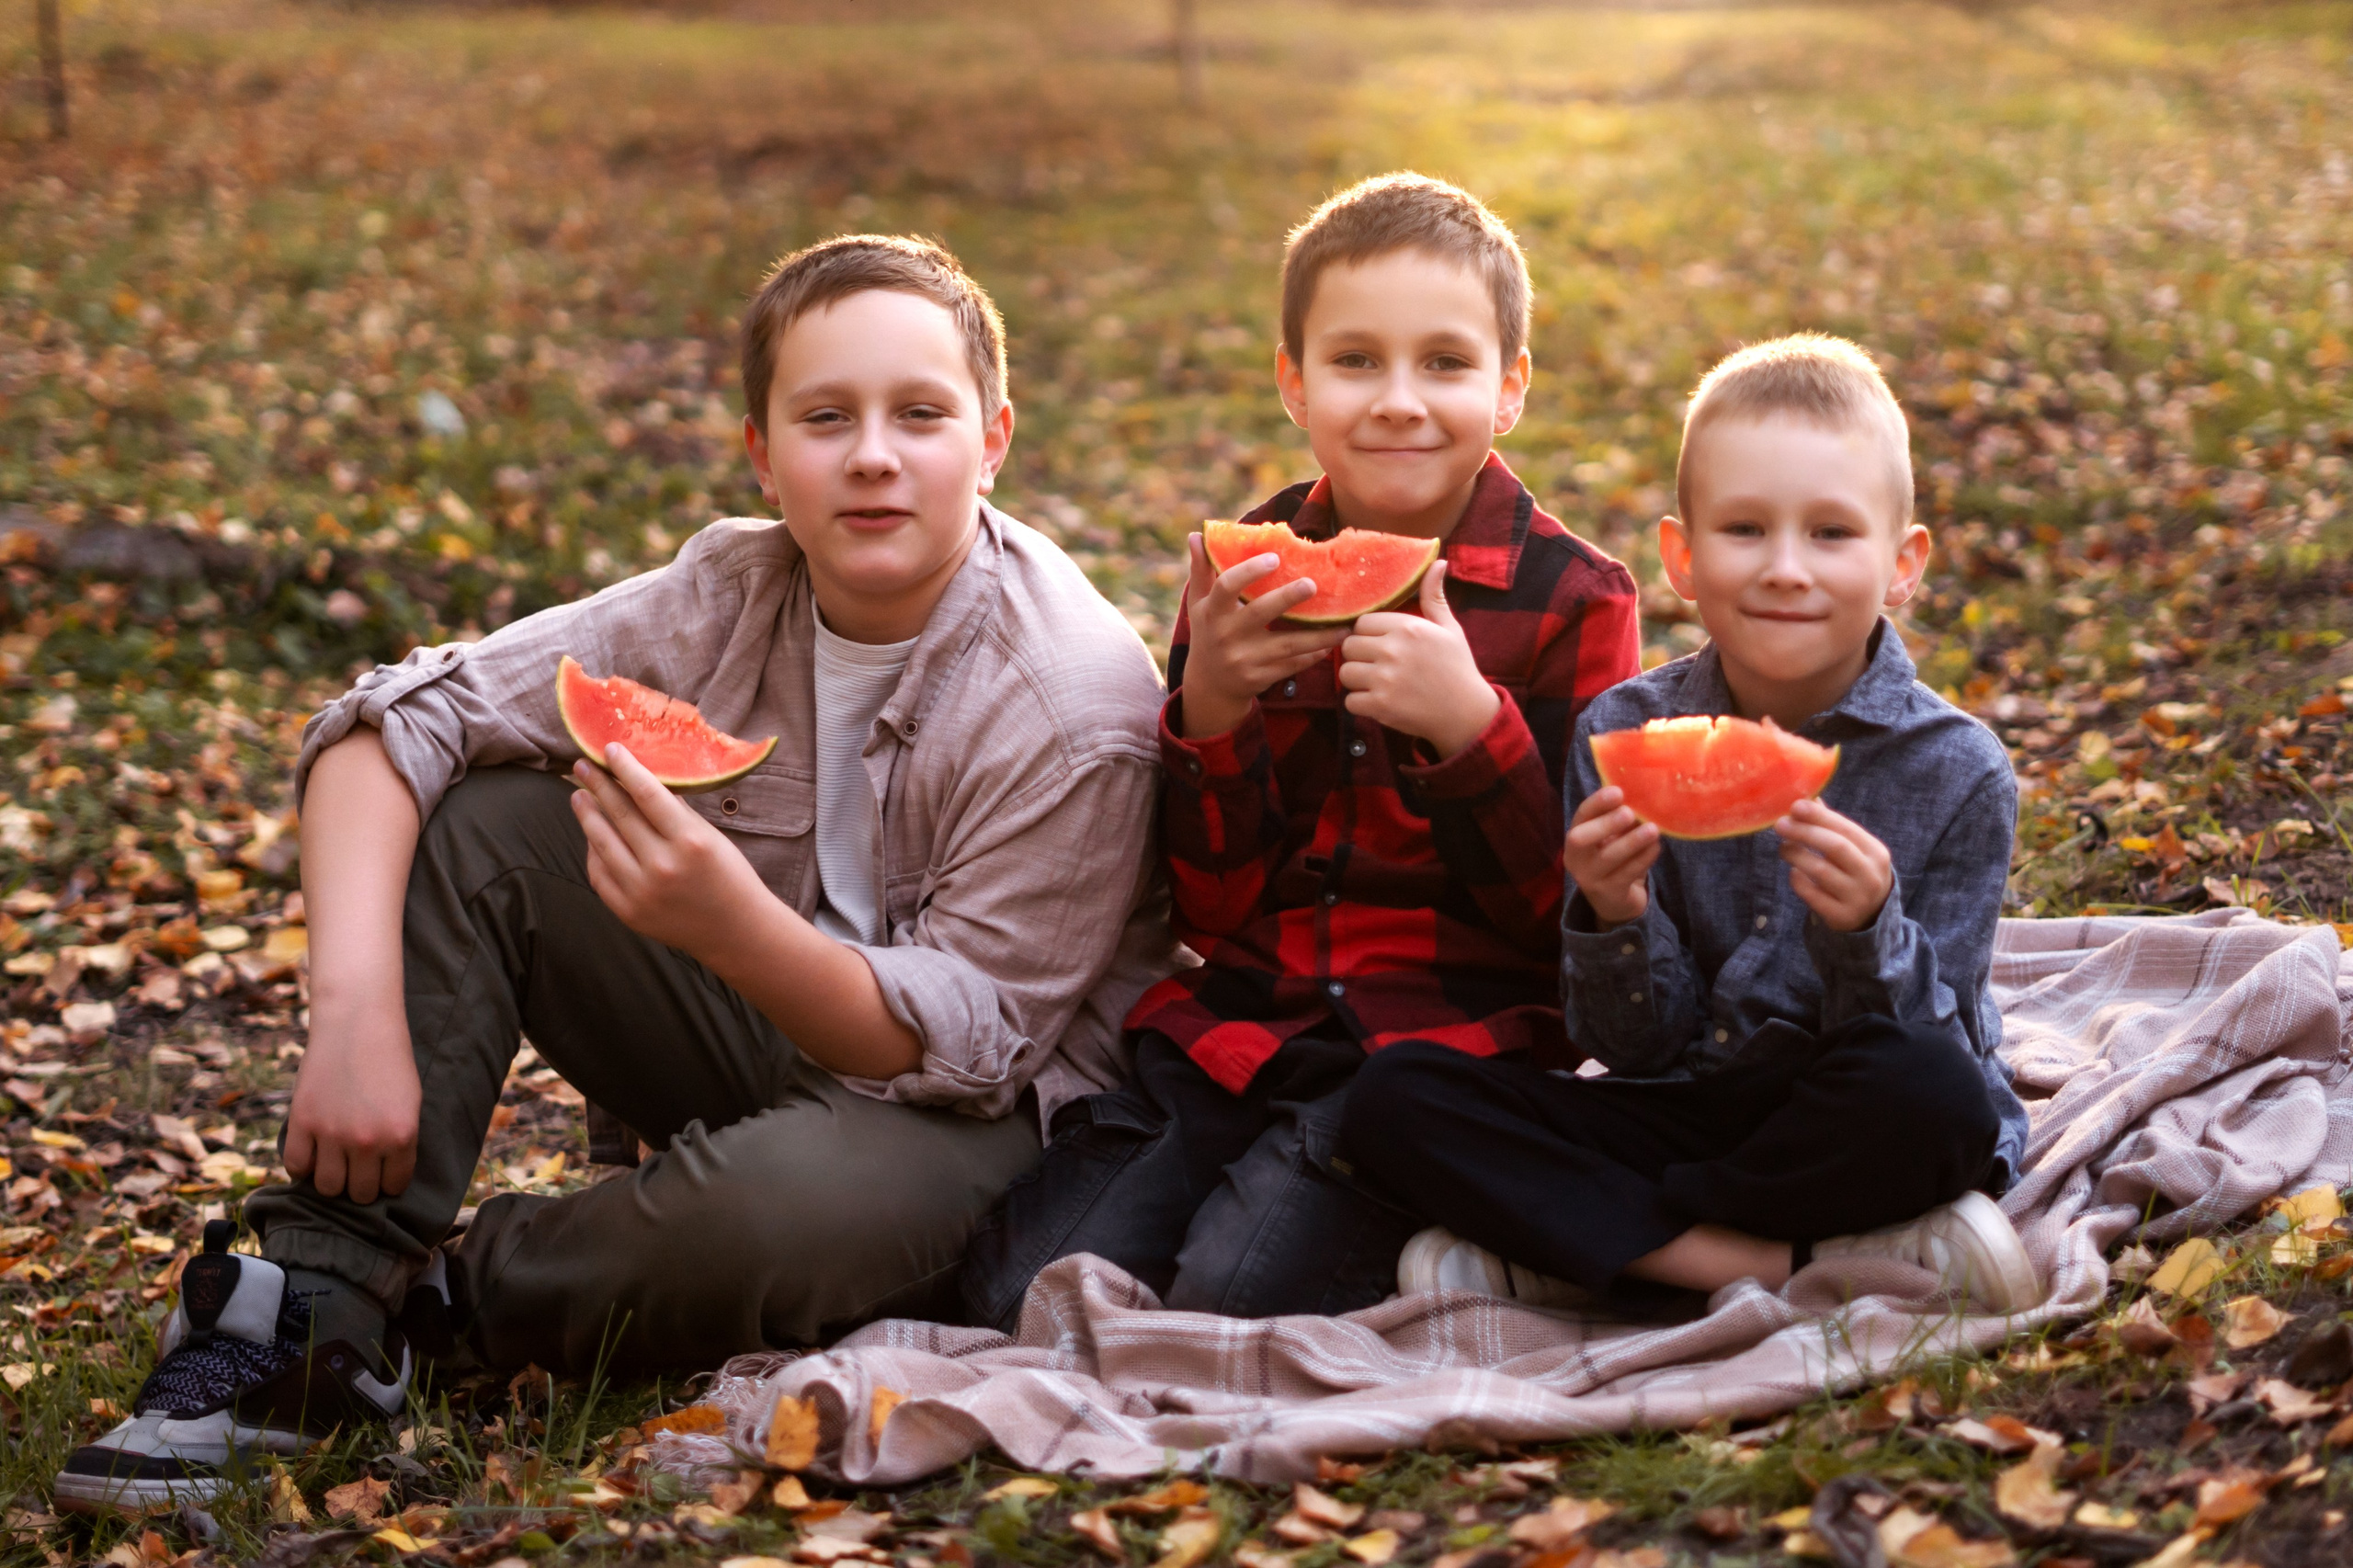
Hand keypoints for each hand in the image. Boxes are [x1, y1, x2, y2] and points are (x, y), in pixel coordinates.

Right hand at [284, 1001, 419, 1204]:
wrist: (357, 1025)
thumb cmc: (389, 1062)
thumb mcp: (409, 1104)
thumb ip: (398, 1142)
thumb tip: (382, 1179)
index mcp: (402, 1136)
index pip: (393, 1186)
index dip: (387, 1182)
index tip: (382, 1174)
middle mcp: (367, 1141)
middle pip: (360, 1193)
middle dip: (360, 1185)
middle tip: (357, 1171)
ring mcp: (332, 1133)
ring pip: (328, 1187)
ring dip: (332, 1181)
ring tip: (334, 1165)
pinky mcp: (302, 1122)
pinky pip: (296, 1167)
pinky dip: (303, 1168)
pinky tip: (312, 1156)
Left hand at [570, 744, 775, 963]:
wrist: (734, 931)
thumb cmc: (728, 877)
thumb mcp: (710, 837)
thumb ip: (676, 811)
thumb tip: (641, 779)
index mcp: (689, 842)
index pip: (647, 794)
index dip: (625, 769)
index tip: (609, 749)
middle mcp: (662, 866)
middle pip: (619, 815)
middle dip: (597, 785)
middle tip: (581, 766)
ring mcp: (641, 891)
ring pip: (602, 843)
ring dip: (587, 815)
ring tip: (578, 796)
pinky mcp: (628, 911)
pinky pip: (599, 874)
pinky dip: (593, 851)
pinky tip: (592, 836)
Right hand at [1177, 532, 1347, 738]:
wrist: (1209, 685)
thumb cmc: (1208, 632)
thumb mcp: (1199, 604)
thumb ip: (1201, 570)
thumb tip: (1197, 534)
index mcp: (1212, 612)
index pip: (1227, 587)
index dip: (1250, 571)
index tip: (1274, 558)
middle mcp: (1227, 636)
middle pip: (1260, 613)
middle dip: (1288, 597)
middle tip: (1313, 584)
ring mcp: (1245, 659)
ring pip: (1288, 645)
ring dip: (1319, 635)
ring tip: (1345, 624)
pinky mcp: (1261, 678)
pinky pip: (1293, 664)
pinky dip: (1314, 655)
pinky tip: (1333, 643)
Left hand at [1337, 561, 1498, 755]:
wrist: (1467, 712)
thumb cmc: (1457, 667)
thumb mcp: (1449, 628)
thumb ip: (1434, 596)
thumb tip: (1438, 562)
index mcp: (1407, 627)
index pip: (1362, 622)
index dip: (1368, 634)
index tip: (1381, 645)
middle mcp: (1393, 650)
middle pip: (1348, 646)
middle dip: (1359, 656)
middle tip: (1376, 665)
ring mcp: (1385, 679)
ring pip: (1345, 673)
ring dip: (1357, 680)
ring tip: (1376, 683)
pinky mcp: (1380, 706)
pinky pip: (1349, 701)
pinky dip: (1360, 704)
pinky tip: (1378, 702)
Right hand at [1565, 784, 1659, 927]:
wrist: (1615, 903)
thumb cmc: (1615, 861)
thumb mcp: (1612, 838)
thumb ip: (1620, 818)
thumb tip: (1642, 796)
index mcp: (1575, 837)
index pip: (1581, 816)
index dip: (1597, 802)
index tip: (1618, 791)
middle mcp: (1576, 859)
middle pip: (1581, 839)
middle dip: (1605, 824)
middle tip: (1629, 813)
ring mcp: (1590, 879)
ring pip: (1608, 857)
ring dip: (1631, 841)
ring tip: (1652, 829)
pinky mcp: (1609, 894)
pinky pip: (1627, 873)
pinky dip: (1643, 858)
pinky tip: (1656, 847)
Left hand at [1775, 797, 1892, 931]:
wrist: (1870, 914)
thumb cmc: (1855, 872)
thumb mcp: (1854, 850)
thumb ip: (1833, 826)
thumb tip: (1808, 800)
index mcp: (1875, 852)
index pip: (1845, 829)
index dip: (1819, 816)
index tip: (1795, 806)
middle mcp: (1870, 875)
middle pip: (1835, 847)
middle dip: (1805, 832)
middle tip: (1780, 825)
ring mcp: (1857, 898)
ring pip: (1820, 871)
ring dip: (1796, 855)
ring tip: (1783, 848)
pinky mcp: (1841, 916)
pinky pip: (1811, 894)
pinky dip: (1798, 880)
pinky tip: (1794, 872)